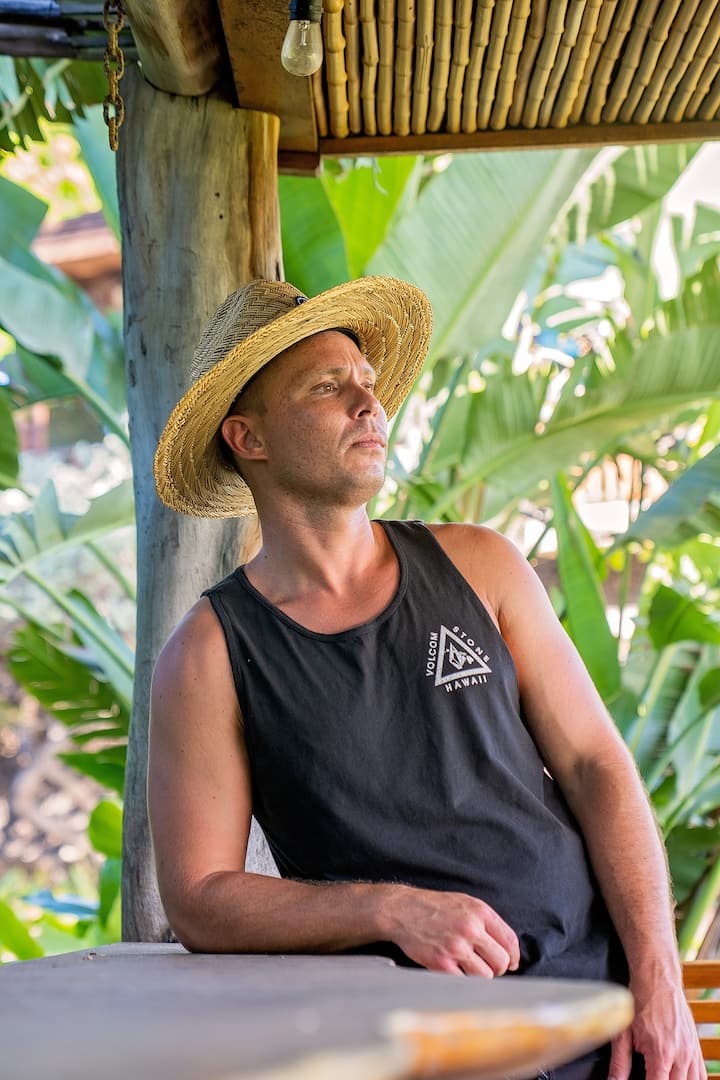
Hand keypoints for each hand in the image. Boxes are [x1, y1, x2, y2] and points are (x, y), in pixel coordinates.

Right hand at [382, 885, 519, 976]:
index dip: (514, 957)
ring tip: (471, 968)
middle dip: (498, 968)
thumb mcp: (465, 903)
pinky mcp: (441, 963)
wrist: (402, 910)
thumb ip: (487, 922)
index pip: (510, 941)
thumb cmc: (435, 907)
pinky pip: (464, 982)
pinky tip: (456, 971)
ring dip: (481, 976)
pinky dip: (463, 980)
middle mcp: (470, 929)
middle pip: (502, 962)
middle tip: (488, 967)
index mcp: (480, 912)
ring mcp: (456, 947)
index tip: (511, 963)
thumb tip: (508, 951)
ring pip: (486, 976)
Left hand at [609, 979, 705, 1079]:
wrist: (658, 980)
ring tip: (661, 1075)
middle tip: (649, 1075)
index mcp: (660, 1053)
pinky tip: (676, 1076)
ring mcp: (691, 1052)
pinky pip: (700, 1074)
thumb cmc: (640, 1002)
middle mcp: (680, 1055)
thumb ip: (619, 1063)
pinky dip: (690, 1079)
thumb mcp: (623, 1033)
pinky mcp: (696, 1048)